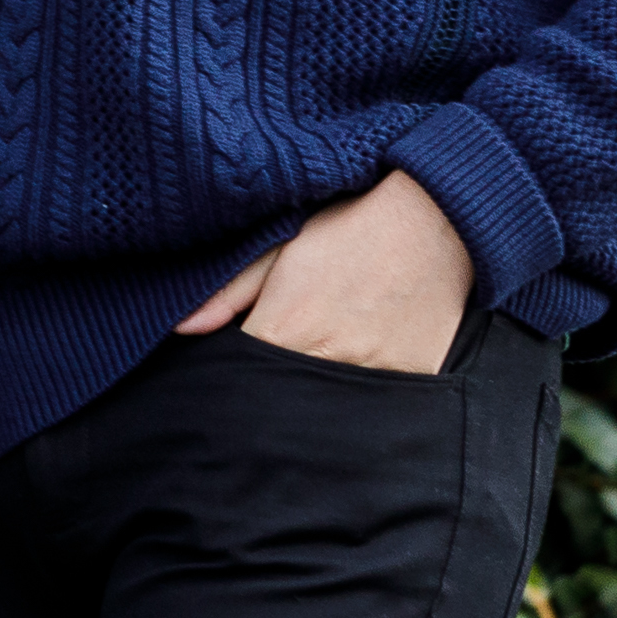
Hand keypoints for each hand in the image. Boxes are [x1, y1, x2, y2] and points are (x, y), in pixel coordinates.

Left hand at [177, 170, 475, 373]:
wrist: (435, 218)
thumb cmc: (348, 226)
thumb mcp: (280, 246)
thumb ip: (228, 292)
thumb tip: (181, 329)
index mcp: (289, 327)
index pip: (244, 373)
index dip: (237, 370)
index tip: (237, 363)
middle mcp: (332, 358)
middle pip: (288, 393)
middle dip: (277, 384)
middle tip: (284, 358)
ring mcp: (378, 373)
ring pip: (333, 399)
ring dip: (323, 386)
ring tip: (329, 346)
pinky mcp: (417, 377)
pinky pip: (381, 396)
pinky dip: (368, 385)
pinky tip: (367, 350)